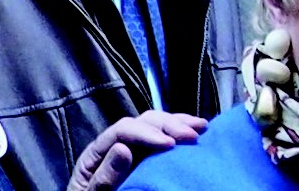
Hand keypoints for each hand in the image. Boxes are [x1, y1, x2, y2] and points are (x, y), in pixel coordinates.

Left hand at [66, 111, 207, 190]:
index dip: (148, 133)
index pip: (123, 130)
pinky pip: (163, 135)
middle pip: (143, 121)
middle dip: (169, 125)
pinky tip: (196, 130)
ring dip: (180, 122)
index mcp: (97, 152)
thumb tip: (123, 148)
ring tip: (201, 127)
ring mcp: (132, 148)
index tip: (170, 144)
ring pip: (156, 123)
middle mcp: (116, 143)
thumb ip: (105, 176)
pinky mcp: (145, 156)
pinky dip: (180, 129)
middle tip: (192, 135)